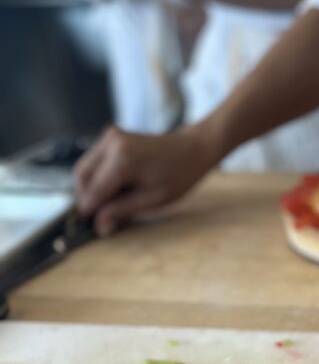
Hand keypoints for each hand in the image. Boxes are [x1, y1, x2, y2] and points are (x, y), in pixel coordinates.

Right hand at [75, 125, 217, 235]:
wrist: (191, 149)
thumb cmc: (178, 176)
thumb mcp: (152, 200)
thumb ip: (122, 211)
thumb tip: (99, 226)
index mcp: (123, 160)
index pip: (94, 191)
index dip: (89, 211)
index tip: (87, 226)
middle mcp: (112, 144)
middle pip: (82, 177)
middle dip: (86, 199)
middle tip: (97, 218)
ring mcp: (110, 137)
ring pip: (84, 168)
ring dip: (90, 188)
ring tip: (107, 205)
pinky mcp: (111, 136)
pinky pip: (93, 161)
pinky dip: (97, 177)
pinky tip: (113, 190)